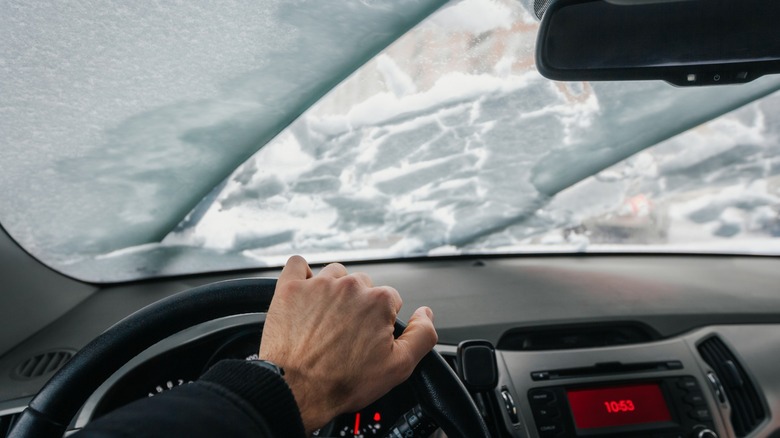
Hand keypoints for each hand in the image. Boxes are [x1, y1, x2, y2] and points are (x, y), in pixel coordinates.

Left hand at [259, 256, 437, 434]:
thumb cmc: (343, 382)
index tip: (370, 338)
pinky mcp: (290, 288)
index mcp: (378, 301)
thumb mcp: (399, 367)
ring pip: (334, 275)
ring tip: (326, 318)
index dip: (382, 321)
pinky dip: (302, 275)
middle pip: (363, 285)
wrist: (296, 391)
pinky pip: (297, 264)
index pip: (390, 299)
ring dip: (334, 290)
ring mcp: (317, 285)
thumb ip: (423, 335)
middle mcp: (350, 286)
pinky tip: (305, 292)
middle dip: (359, 305)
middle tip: (348, 333)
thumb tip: (426, 314)